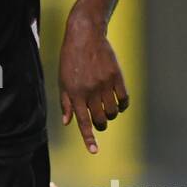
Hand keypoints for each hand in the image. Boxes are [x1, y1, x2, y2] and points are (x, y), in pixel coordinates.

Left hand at [58, 9, 128, 154]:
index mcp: (74, 93)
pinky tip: (118, 103)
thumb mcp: (62, 80)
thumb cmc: (70, 59)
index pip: (82, 121)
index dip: (88, 138)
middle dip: (100, 125)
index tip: (95, 151)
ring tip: (107, 108)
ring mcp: (104, 84)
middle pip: (100, 119)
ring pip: (113, 111)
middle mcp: (90, 91)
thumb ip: (65, 103)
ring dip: (111, 115)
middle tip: (99, 121)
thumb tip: (67, 123)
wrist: (85, 35)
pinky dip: (122, 105)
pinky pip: (124, 99)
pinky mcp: (117, 76)